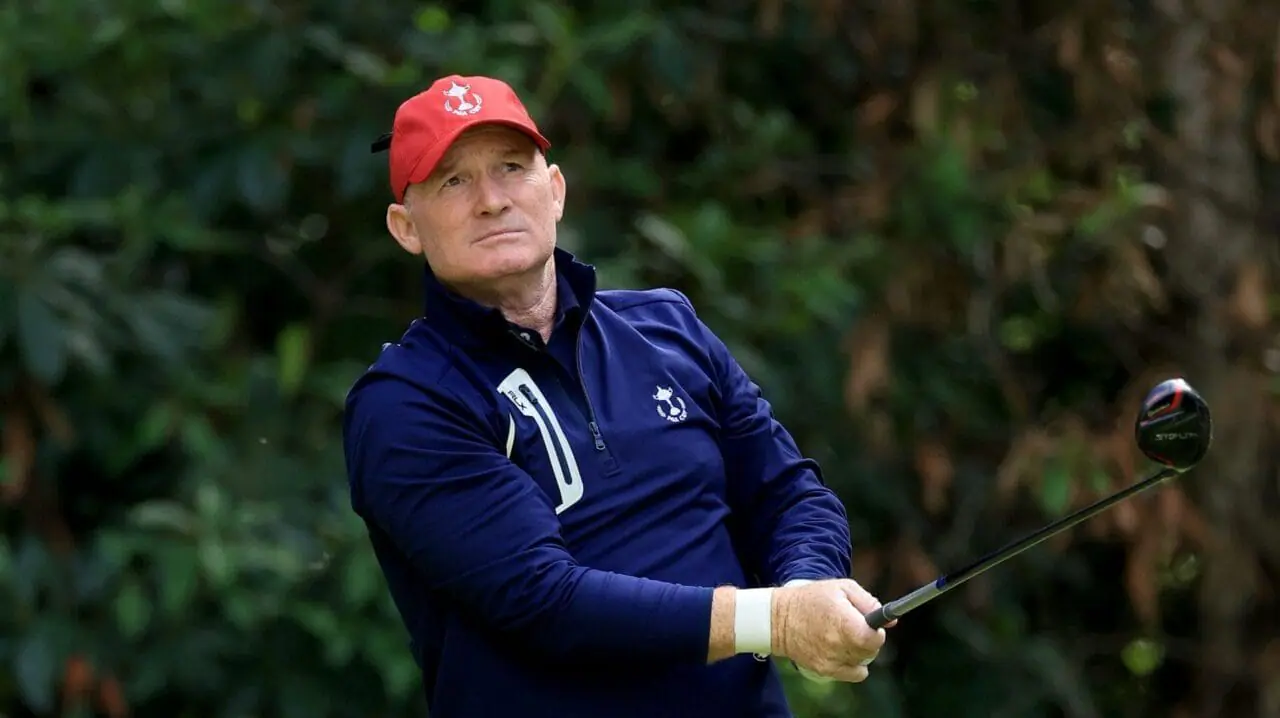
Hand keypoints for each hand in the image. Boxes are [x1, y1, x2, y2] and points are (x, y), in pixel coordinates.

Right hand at [771, 579, 887, 682]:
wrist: (779, 619)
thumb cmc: (812, 599)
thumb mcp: (842, 588)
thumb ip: (868, 602)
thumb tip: (891, 620)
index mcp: (843, 622)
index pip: (875, 639)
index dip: (878, 632)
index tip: (872, 625)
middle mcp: (837, 644)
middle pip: (871, 652)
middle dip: (870, 640)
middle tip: (857, 628)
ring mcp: (830, 659)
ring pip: (863, 663)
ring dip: (861, 652)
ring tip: (846, 638)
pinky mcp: (824, 670)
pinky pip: (855, 674)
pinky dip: (854, 665)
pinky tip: (843, 651)